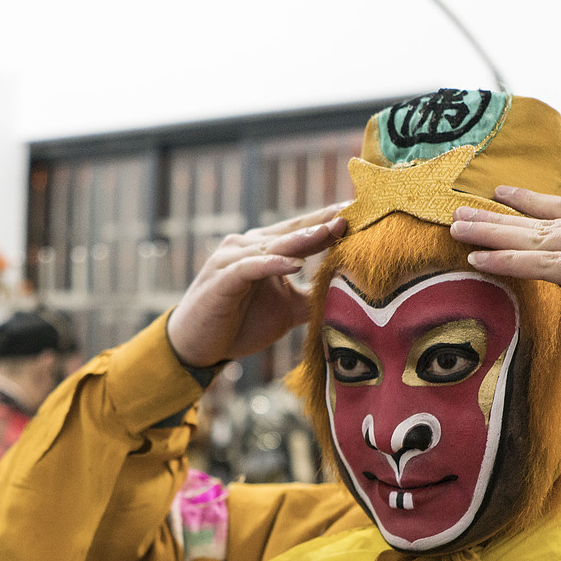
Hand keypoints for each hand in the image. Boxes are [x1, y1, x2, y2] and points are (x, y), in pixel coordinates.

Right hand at [167, 204, 348, 366]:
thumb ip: (313, 299)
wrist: (199, 346)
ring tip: (331, 231)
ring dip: (303, 238)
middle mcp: (249, 246)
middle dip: (323, 222)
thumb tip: (350, 298)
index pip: (302, 230)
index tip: (361, 213)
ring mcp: (233, 259)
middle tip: (353, 214)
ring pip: (273, 244)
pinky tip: (294, 264)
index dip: (329, 222)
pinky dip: (272, 264)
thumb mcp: (287, 311)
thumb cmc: (240, 323)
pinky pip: (250, 267)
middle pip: (292, 230)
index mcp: (265, 249)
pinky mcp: (222, 279)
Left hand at [448, 187, 560, 361]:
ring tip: (457, 231)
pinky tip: (479, 260)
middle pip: (550, 217)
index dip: (536, 204)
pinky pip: (545, 264)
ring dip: (494, 235)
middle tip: (463, 211)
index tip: (505, 196)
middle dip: (502, 216)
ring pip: (540, 237)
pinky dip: (508, 262)